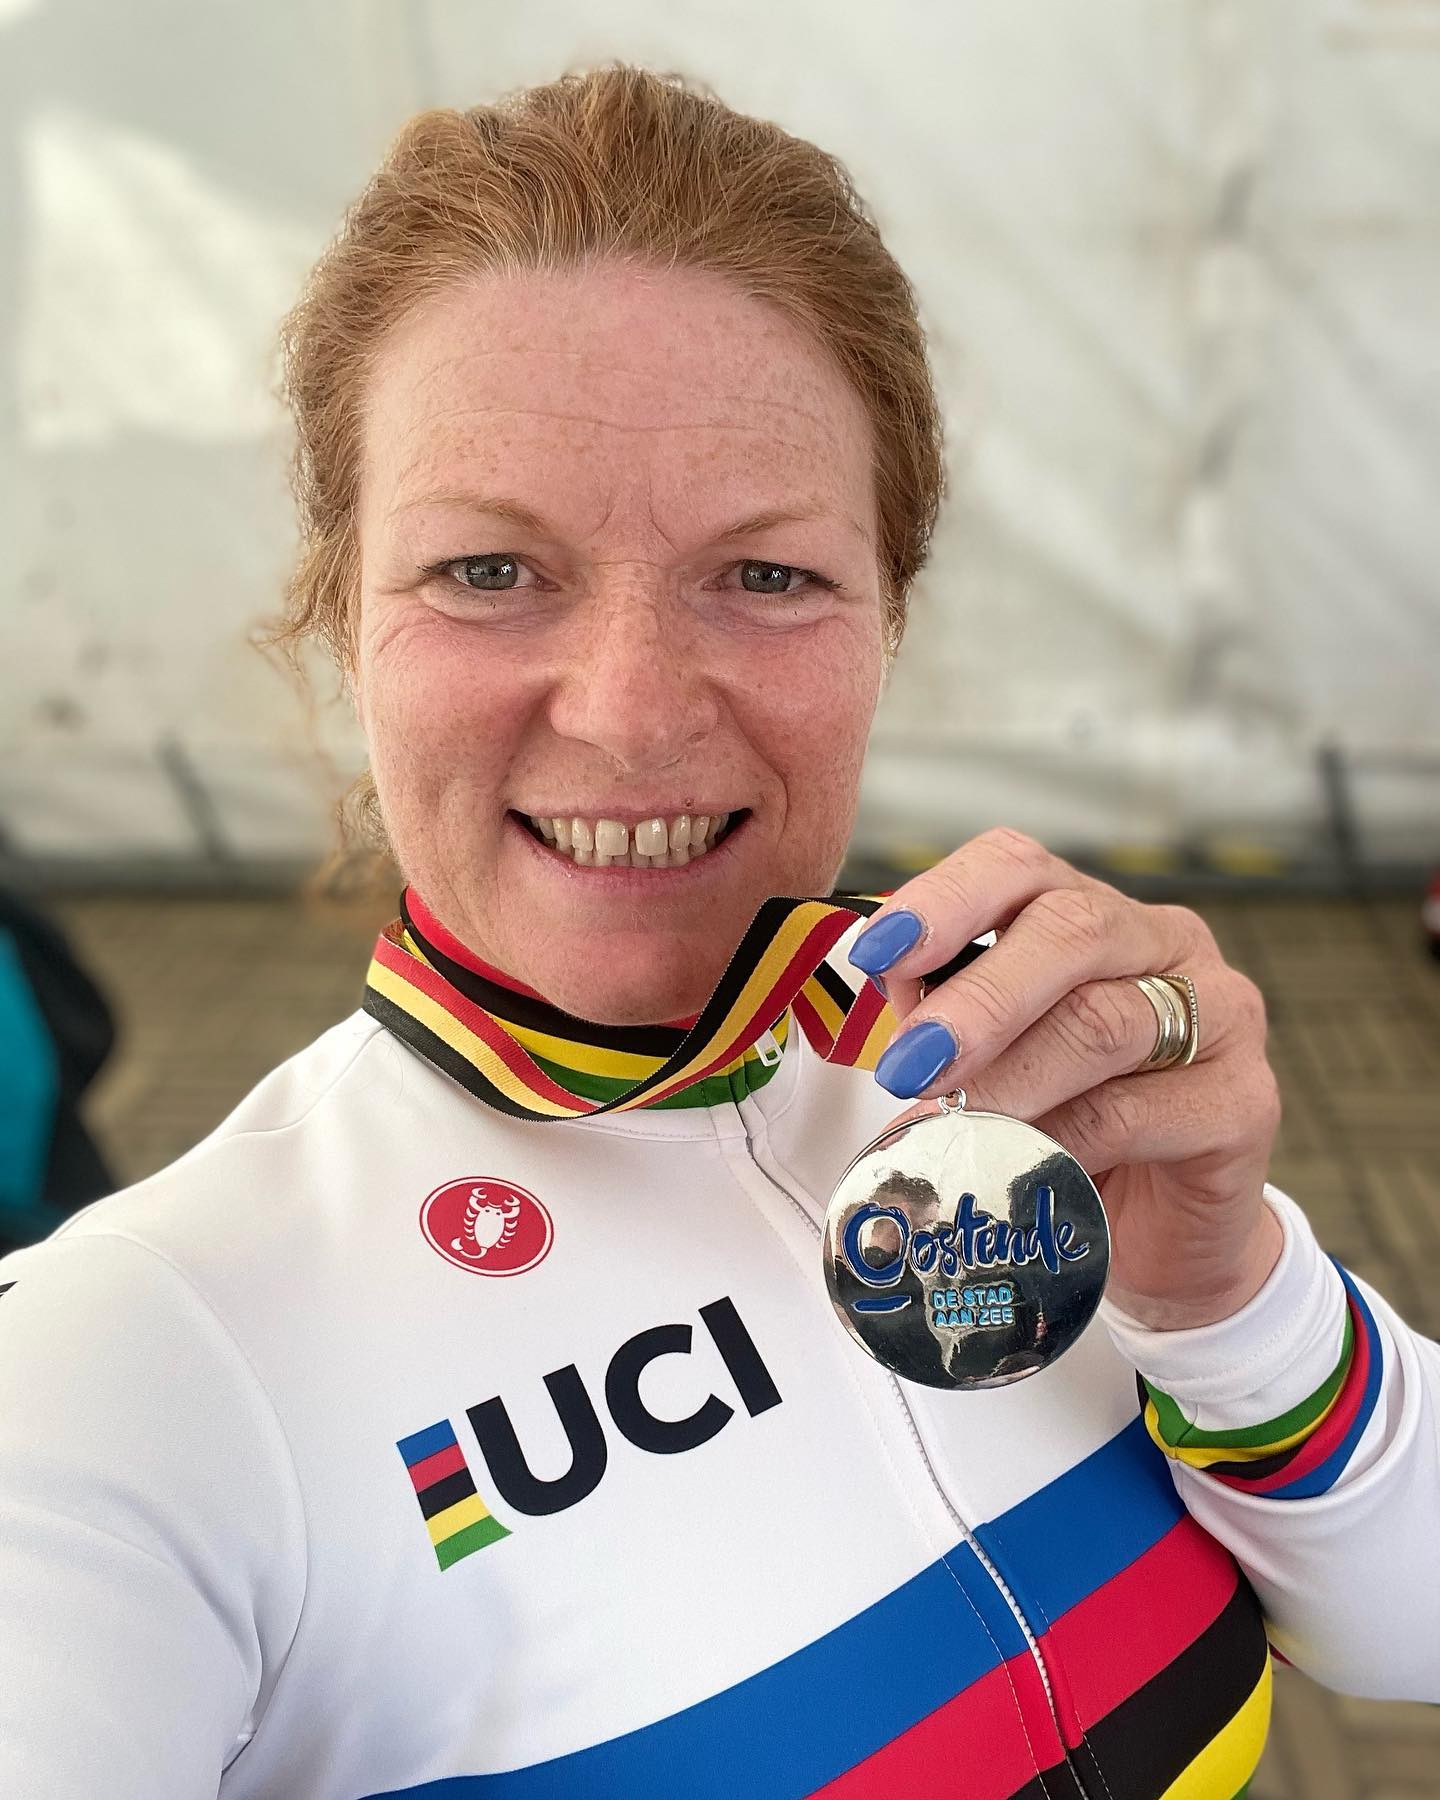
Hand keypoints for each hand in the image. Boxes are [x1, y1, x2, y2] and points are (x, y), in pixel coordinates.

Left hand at [847, 828, 1284, 1329]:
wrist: (1159, 1227)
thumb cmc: (1066, 1122)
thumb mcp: (992, 1053)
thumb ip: (943, 1009)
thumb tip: (888, 987)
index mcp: (1093, 912)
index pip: (1018, 865)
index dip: (943, 898)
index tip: (878, 951)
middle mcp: (1165, 942)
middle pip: (1070, 929)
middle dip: (977, 997)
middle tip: (911, 1060)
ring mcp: (1220, 1015)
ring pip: (1105, 1021)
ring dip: (1011, 1075)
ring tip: (949, 1121)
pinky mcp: (1246, 1102)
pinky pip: (1139, 1110)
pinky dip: (1063, 1139)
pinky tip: (1018, 1164)